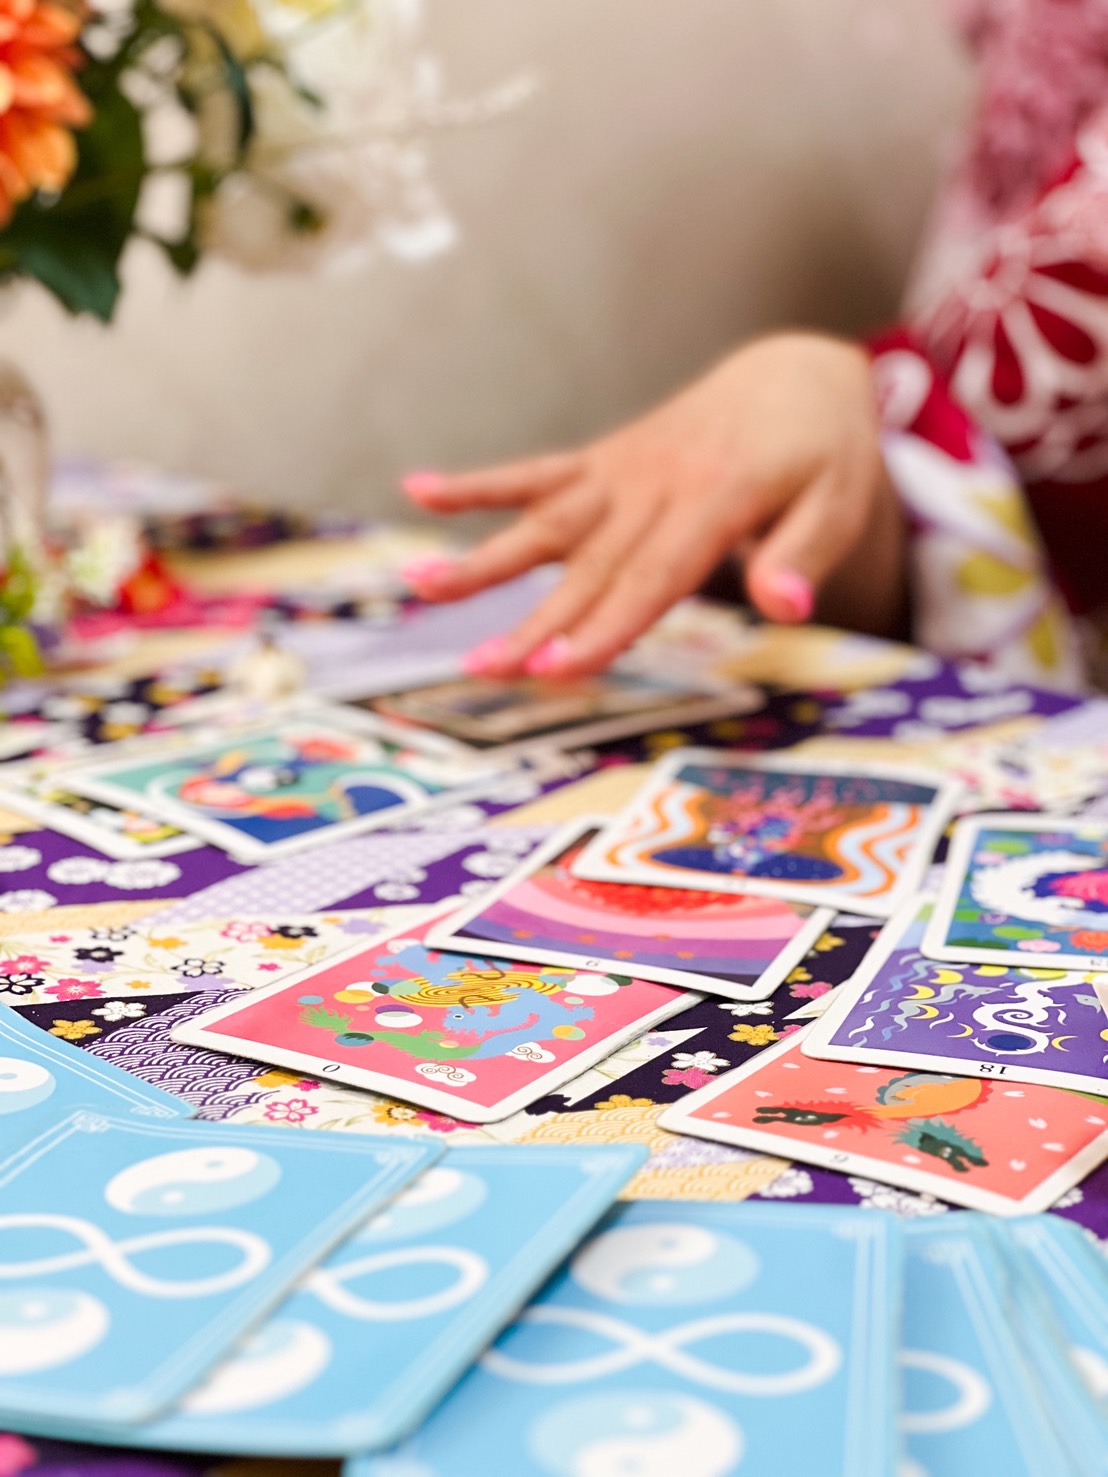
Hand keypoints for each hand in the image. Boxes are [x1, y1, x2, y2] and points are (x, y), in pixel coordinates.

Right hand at [401, 332, 906, 676]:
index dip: (603, 626)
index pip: (653, 575)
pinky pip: (535, 471)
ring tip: (417, 586)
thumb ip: (804, 554)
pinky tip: (417, 490)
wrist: (791, 377)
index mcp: (718, 498)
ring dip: (483, 558)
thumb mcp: (839, 502)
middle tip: (483, 668)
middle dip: (535, 622)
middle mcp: (656, 483)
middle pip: (588, 566)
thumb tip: (784, 608)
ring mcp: (620, 470)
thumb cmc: (821, 455)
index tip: (557, 670)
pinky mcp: (602, 462)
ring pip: (543, 522)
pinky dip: (478, 483)